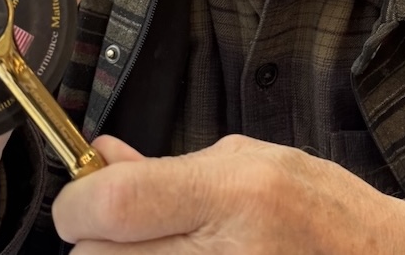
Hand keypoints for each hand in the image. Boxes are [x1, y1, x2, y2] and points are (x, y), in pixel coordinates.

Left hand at [51, 134, 404, 254]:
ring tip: (171, 249)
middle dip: (101, 239)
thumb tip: (101, 158)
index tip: (86, 196)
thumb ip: (171, 166)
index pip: (110, 204)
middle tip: (135, 229)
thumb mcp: (252, 162)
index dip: (79, 200)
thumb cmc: (325, 212)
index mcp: (235, 195)